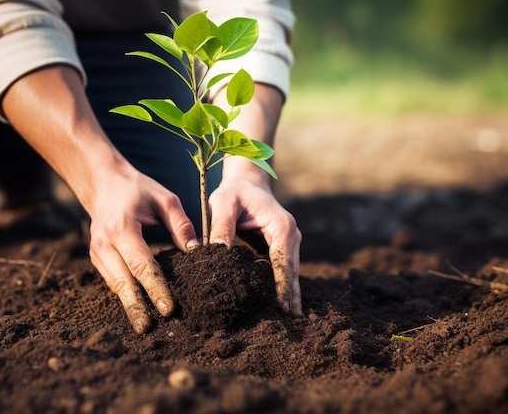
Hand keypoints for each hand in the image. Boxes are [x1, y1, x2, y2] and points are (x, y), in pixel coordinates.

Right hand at [87, 164, 198, 333]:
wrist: (103, 184)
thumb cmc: (138, 190)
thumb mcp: (164, 199)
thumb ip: (181, 225)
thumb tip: (197, 252)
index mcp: (122, 228)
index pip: (141, 264)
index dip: (155, 288)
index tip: (168, 308)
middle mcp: (104, 243)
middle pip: (122, 282)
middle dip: (136, 307)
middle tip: (148, 329)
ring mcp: (97, 252)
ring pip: (114, 285)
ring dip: (130, 305)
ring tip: (145, 326)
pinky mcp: (96, 258)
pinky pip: (111, 281)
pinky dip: (125, 295)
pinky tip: (138, 309)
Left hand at [208, 174, 302, 315]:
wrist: (246, 182)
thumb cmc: (234, 191)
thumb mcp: (223, 203)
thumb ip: (221, 227)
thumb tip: (215, 253)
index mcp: (282, 226)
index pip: (284, 262)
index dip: (283, 286)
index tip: (284, 309)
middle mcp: (291, 236)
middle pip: (292, 273)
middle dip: (291, 298)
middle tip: (290, 325)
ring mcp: (288, 244)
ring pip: (289, 275)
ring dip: (287, 296)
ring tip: (285, 322)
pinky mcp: (280, 250)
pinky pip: (281, 272)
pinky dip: (279, 288)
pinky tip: (274, 307)